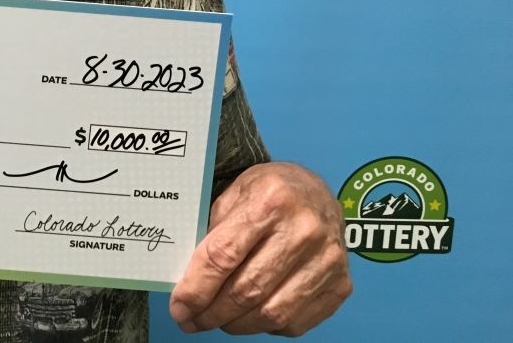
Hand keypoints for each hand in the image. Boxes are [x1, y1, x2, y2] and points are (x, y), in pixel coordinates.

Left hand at [169, 162, 351, 335]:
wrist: (317, 192)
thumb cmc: (269, 192)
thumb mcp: (234, 194)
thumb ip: (213, 233)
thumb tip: (187, 281)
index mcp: (271, 200)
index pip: (224, 256)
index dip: (196, 288)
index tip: (179, 307)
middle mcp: (304, 230)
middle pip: (247, 289)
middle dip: (212, 312)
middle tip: (192, 320)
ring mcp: (328, 260)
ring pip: (271, 313)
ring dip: (236, 324)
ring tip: (217, 320)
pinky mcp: (341, 285)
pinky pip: (295, 322)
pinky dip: (266, 327)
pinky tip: (249, 316)